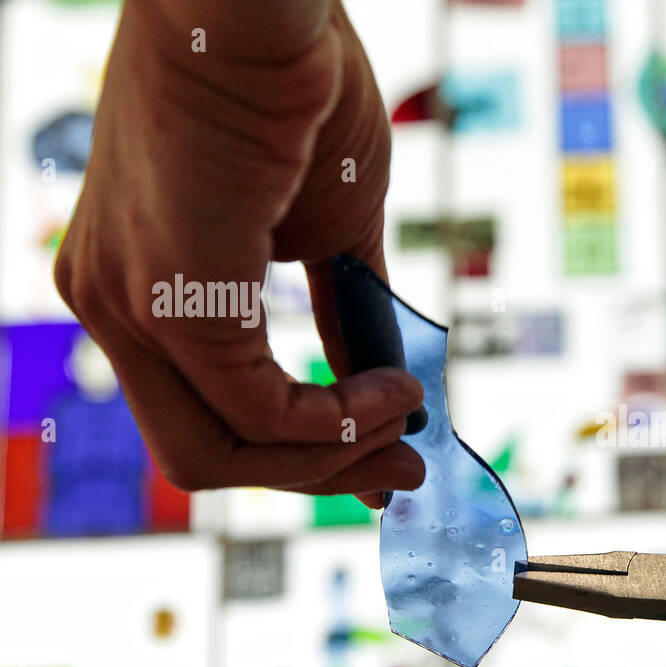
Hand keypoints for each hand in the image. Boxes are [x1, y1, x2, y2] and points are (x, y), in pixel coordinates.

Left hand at [54, 0, 423, 504]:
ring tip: (408, 420)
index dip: (299, 450)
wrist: (265, 7)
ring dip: (331, 455)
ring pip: (219, 450)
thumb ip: (343, 315)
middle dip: (313, 474)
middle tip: (399, 471)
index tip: (381, 453)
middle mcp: (111, 302)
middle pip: (201, 453)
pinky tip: (396, 391)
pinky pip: (262, 408)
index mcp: (137, 281)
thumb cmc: (294, 91)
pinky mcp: (168, 300)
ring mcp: (127, 305)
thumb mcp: (328, 231)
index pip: (204, 409)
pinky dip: (339, 418)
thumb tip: (388, 389)